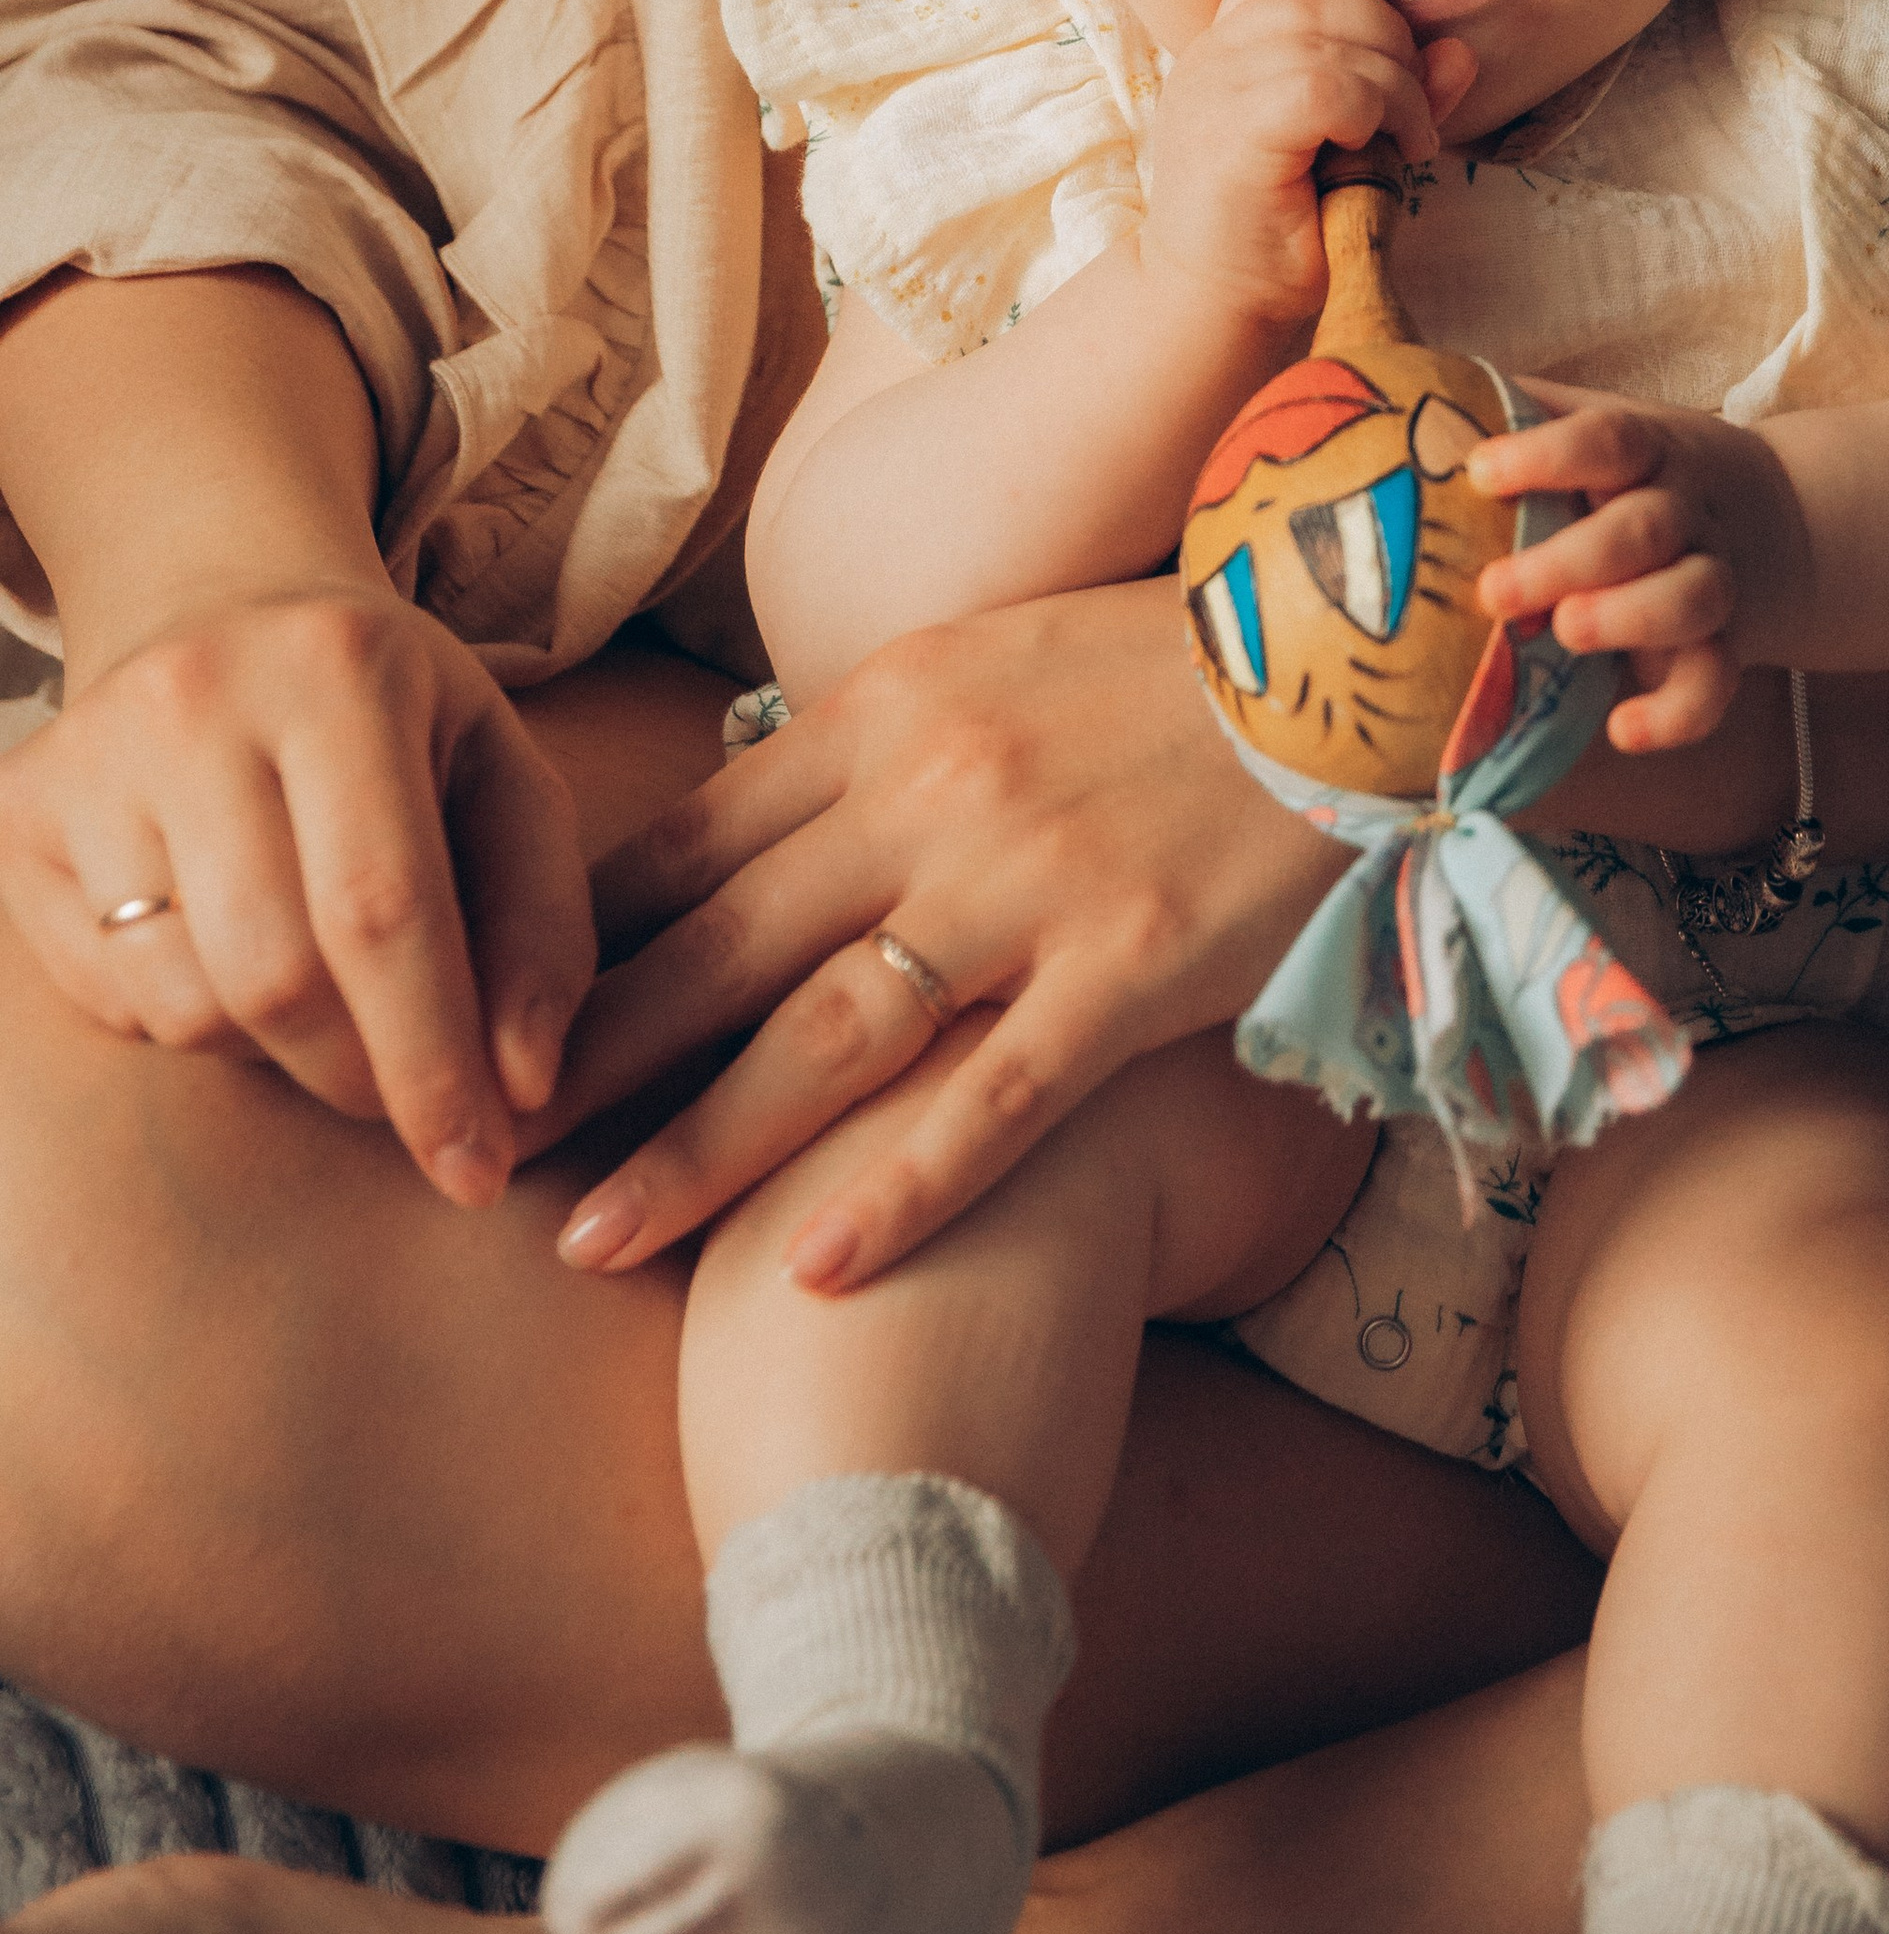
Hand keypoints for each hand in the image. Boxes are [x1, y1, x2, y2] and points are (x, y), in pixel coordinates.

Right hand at [0, 585, 593, 1203]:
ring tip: (324, 986)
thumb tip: (525, 1089)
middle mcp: (192, 701)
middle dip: (361, 1077)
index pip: (382, 909)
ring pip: (188, 1004)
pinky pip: (113, 999)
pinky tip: (231, 944)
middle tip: (413, 1102)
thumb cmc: (393, 712)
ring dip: (276, 1050)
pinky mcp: (17, 815)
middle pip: (275, 976)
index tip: (481, 1171)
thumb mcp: (502, 776)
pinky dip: (195, 1018)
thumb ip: (541, 927)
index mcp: (338, 670)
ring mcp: (84, 757)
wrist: (220, 601)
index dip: (432, 1061)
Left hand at [535, 578, 1343, 1290]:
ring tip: (592, 1245)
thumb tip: (757, 827)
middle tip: (483, 1159)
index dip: (583, 946)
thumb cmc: (1172, 669)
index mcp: (886, 708)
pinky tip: (813, 1271)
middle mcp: (932, 793)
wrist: (1359, 662)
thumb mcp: (993, 662)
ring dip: (695, 1151)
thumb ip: (876, 748)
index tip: (499, 1028)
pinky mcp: (1129, 972)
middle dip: (592, 1063)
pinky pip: (992, 1103)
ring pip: (820, 1040)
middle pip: (718, 949)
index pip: (690, 844)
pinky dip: (897, 1192)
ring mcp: (1028, 888)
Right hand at [1141, 0, 1474, 326]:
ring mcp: (1213, 90)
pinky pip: (1323, 86)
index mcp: (1228, 46)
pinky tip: (1385, 152)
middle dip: (1395, 42)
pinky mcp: (1231, 135)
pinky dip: (1375, 111)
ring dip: (1397, 85)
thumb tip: (1460, 53)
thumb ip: (1398, 94)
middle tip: (1413, 115)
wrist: (1212, 316)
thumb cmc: (1280, 237)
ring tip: (1408, 140)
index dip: (1361, 0)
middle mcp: (1212, 55)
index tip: (1388, 70)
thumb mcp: (1350, 149)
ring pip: (1334, 37)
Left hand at [1470, 388, 1812, 752]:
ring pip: (1695, 596)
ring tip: (1567, 633)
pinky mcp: (1723, 647)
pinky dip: (1676, 713)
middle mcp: (1685, 512)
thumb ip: (1517, 414)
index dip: (1547, 454)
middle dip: (1571, 560)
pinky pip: (1716, 683)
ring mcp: (1712, 578)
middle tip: (1494, 592)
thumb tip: (1410, 400)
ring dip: (1631, 617)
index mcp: (1646, 452)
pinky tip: (1623, 730)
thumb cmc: (1637, 476)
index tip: (1480, 472)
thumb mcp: (1593, 425)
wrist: (1776, 519)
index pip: (1609, 440)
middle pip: (1646, 526)